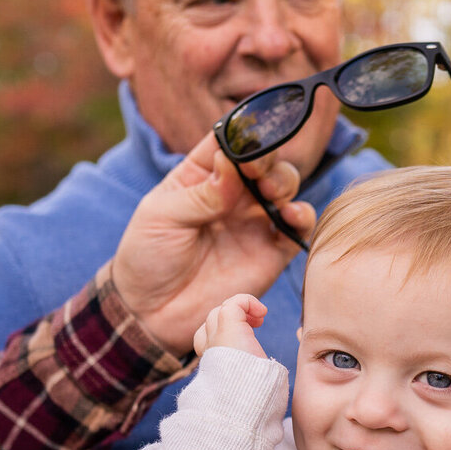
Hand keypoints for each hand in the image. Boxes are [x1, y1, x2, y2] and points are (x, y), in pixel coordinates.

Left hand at [112, 132, 315, 355]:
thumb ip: (200, 193)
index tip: (246, 143)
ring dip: (283, 182)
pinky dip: (302, 216)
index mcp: (201, 176)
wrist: (153, 313)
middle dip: (267, 159)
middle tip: (256, 172)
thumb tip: (231, 162)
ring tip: (269, 193)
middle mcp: (232, 195)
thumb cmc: (148, 258)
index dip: (243, 136)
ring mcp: (253, 222)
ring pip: (284, 186)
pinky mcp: (271, 252)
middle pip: (264, 160)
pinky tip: (289, 215)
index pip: (229, 143)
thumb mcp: (161, 217)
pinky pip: (298, 227)